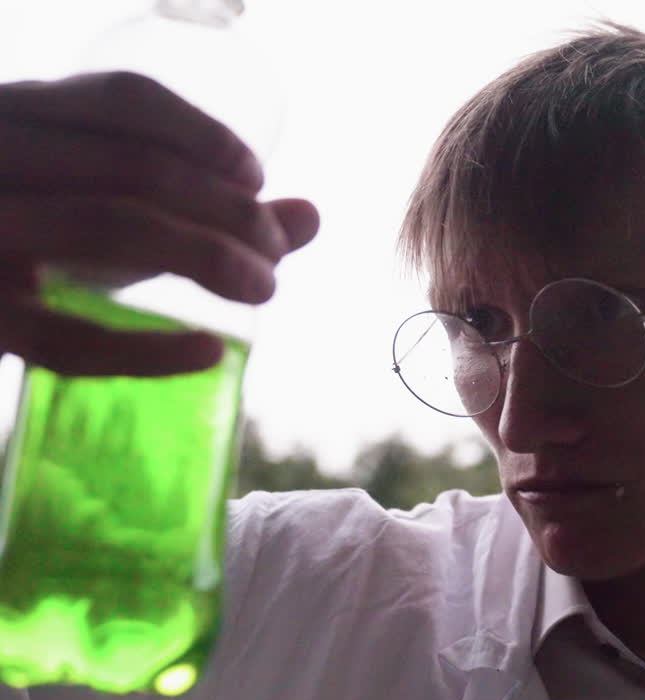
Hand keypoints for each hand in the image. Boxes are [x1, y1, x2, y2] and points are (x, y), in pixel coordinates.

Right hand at [0, 72, 319, 375]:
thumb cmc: (27, 228)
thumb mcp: (96, 198)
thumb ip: (202, 203)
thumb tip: (312, 216)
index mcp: (18, 115)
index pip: (126, 100)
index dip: (207, 137)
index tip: (254, 179)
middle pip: (136, 168)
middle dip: (230, 211)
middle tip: (276, 251)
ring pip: (110, 227)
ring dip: (210, 256)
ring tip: (262, 286)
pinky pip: (68, 339)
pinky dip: (149, 349)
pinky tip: (208, 351)